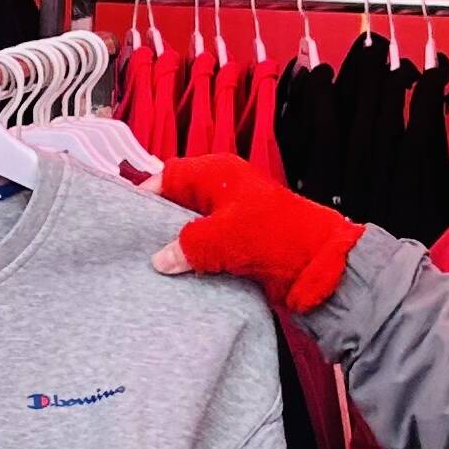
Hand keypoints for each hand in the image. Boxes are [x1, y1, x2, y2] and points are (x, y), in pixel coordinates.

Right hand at [146, 155, 365, 314]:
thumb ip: (184, 246)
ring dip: (179, 245)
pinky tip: (182, 274)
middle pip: (178, 202)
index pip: (169, 176)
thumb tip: (160, 259)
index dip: (148, 195)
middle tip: (139, 246)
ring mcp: (232, 217)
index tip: (129, 219)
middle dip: (160, 224)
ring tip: (157, 264)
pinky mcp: (240, 242)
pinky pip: (208, 247)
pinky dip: (196, 259)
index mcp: (218, 173)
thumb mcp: (221, 238)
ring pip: (191, 227)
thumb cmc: (275, 237)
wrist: (320, 266)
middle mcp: (223, 190)